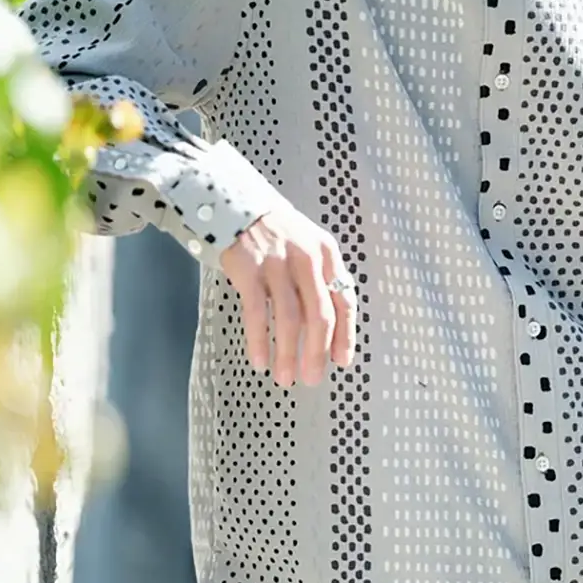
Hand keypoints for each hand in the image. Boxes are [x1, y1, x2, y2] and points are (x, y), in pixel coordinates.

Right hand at [220, 205, 356, 388]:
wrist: (237, 205)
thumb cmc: (276, 234)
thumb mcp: (308, 247)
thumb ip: (321, 281)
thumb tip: (329, 330)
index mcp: (328, 253)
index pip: (345, 300)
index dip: (345, 335)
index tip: (341, 360)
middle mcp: (307, 258)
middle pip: (319, 315)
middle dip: (316, 353)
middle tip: (312, 378)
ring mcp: (277, 263)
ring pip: (289, 319)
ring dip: (288, 353)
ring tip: (285, 377)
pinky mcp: (249, 268)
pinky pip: (256, 313)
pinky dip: (259, 341)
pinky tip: (260, 361)